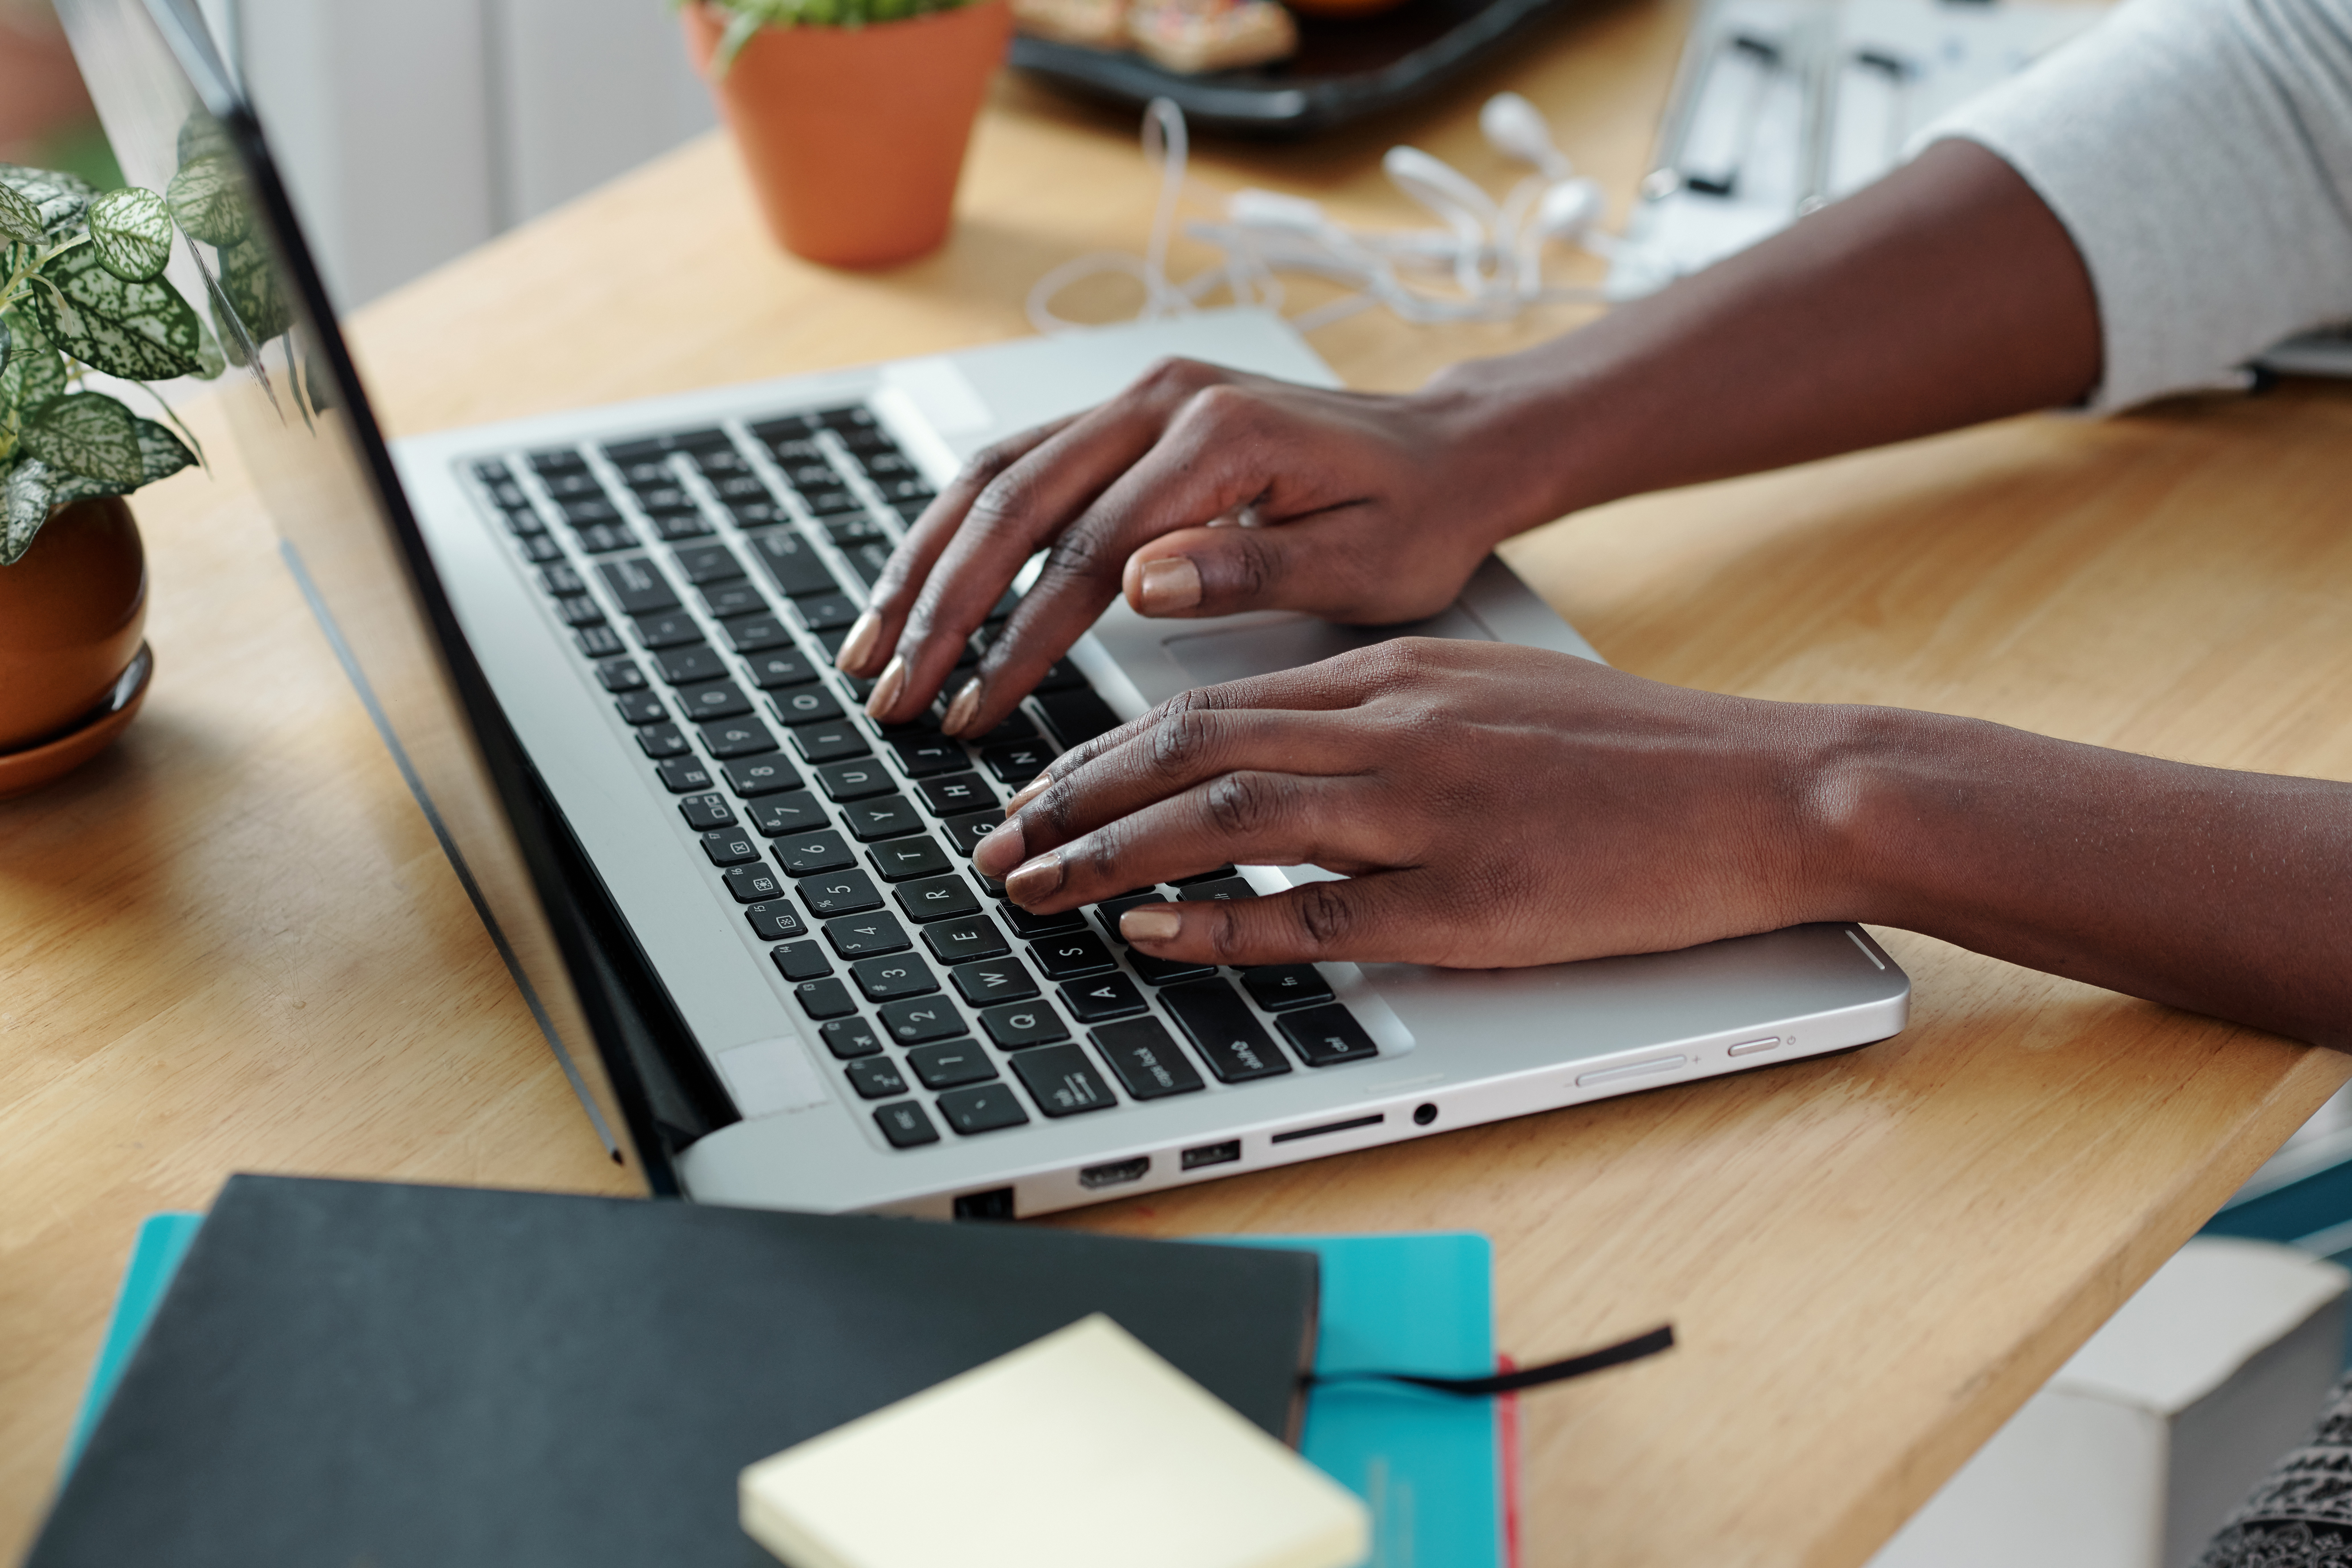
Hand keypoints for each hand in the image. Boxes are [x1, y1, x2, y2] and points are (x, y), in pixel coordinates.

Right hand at [835, 357, 1536, 738]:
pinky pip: (1018, 467)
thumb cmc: (1416, 515)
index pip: (1088, 551)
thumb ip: (1250, 570)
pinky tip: (920, 588)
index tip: (977, 708)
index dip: (1022, 639)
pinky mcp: (1126, 418)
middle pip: (1015, 503)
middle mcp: (1163, 401)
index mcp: (1221, 437)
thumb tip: (1138, 582)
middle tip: (892, 692)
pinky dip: (958, 530)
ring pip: (995, 477)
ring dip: (926, 564)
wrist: (1449, 451)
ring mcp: (1137, 400)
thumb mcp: (1363, 560)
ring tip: (872, 647)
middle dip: (941, 607)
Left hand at [968, 638, 1848, 968]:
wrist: (1760, 787)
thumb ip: (1373, 717)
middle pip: (1192, 748)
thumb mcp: (1480, 695)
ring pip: (1229, 815)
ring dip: (1115, 853)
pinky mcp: (1470, 899)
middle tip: (996, 842)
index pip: (1209, 703)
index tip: (1037, 789)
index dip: (1103, 751)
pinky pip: (1316, 911)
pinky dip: (1223, 920)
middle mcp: (1394, 731)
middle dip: (1075, 799)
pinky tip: (1152, 931)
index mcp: (1395, 680)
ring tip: (1034, 884)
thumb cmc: (1624, 751)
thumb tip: (1271, 752)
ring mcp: (1429, 813)